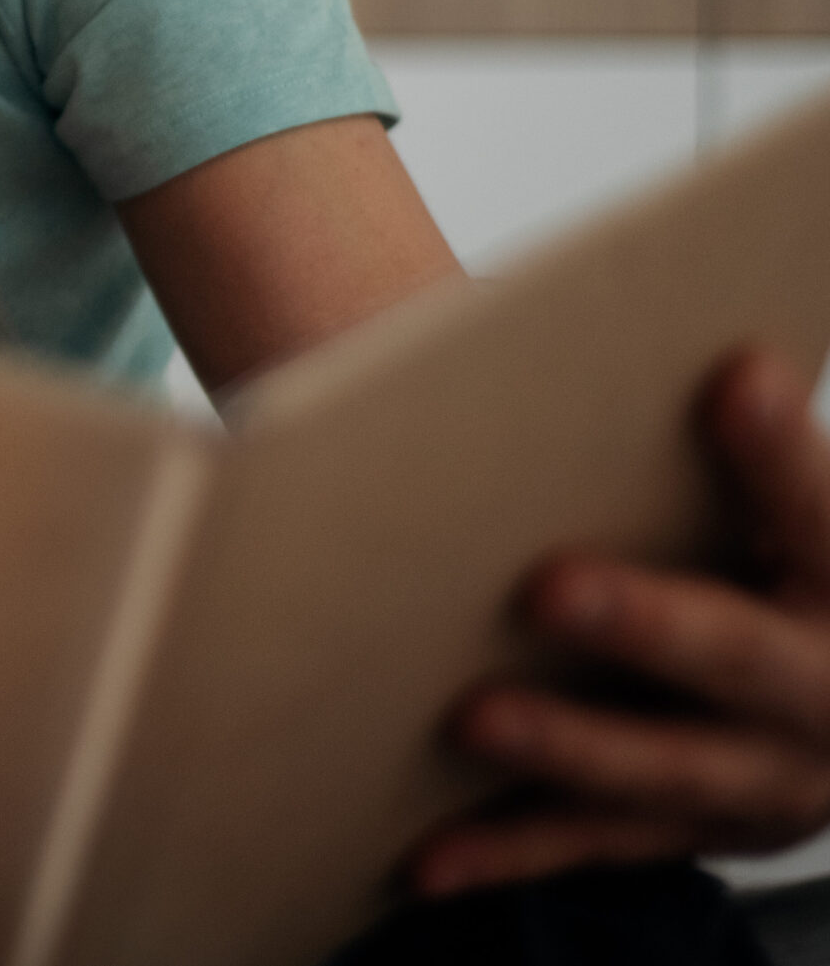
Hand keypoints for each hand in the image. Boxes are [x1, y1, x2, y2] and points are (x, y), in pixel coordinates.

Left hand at [414, 346, 829, 894]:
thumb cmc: (787, 570)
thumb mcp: (798, 516)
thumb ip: (754, 456)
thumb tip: (709, 357)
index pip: (823, 513)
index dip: (781, 453)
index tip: (736, 376)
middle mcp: (827, 699)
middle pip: (741, 657)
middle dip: (647, 622)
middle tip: (546, 584)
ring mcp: (766, 783)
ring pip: (663, 770)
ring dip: (568, 746)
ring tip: (470, 717)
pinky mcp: (697, 836)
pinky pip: (594, 849)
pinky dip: (506, 855)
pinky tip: (426, 858)